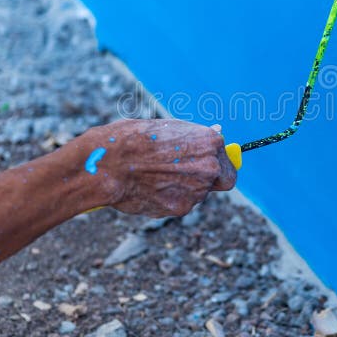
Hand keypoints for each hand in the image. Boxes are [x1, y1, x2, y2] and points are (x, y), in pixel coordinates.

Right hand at [81, 119, 236, 216]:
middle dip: (209, 179)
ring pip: (199, 193)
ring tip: (155, 176)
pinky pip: (181, 204)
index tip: (206, 162)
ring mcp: (197, 189)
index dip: (217, 161)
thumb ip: (194, 137)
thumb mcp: (167, 128)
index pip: (227, 158)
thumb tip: (215, 135)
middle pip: (222, 179)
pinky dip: (169, 199)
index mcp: (210, 141)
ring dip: (184, 188)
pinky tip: (150, 188)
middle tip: (186, 175)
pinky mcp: (181, 208)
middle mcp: (210, 166)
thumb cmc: (133, 138)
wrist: (109, 163)